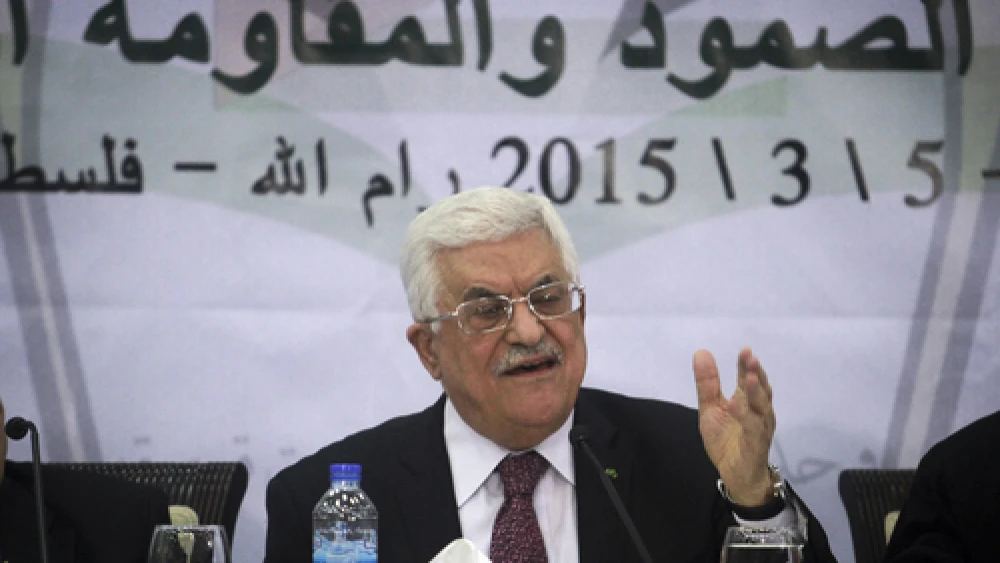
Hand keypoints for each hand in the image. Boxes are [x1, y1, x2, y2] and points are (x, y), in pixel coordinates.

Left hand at [693, 347, 775, 506]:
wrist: (736, 475)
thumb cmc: (726, 441)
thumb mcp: (710, 409)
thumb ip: (707, 384)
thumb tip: (701, 352)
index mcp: (747, 401)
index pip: (748, 378)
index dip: (746, 364)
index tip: (745, 349)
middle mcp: (759, 411)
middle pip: (760, 389)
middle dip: (755, 373)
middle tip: (750, 357)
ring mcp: (760, 427)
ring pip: (761, 407)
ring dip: (755, 392)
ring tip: (747, 377)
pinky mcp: (756, 444)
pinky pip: (752, 428)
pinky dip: (745, 416)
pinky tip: (734, 405)